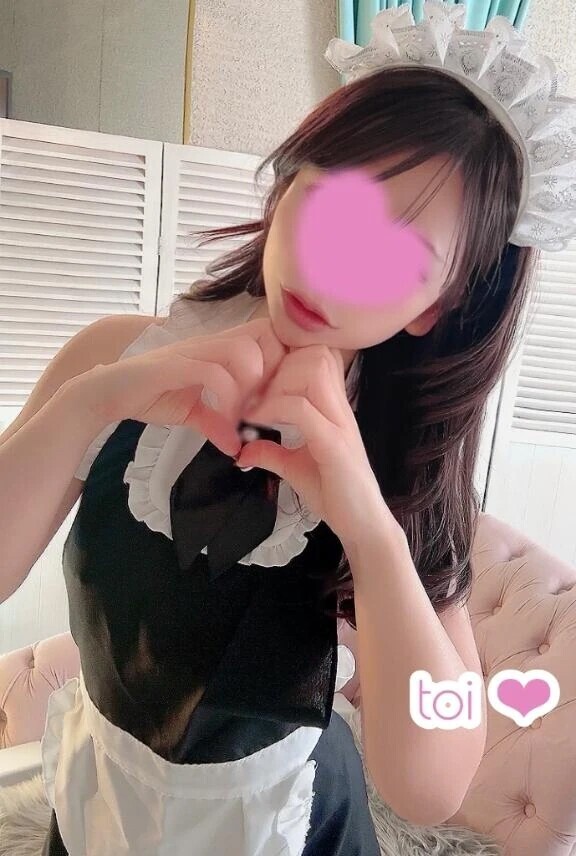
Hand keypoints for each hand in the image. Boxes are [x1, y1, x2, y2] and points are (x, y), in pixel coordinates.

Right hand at [74, 317, 287, 456]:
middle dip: (273, 374)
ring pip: (243, 352)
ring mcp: (192, 351)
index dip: (281, 362)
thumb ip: (217, 424)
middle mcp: (209, 343)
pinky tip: (224, 422)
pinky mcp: (175, 365)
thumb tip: (237, 448)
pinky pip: (213, 374)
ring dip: (251, 388)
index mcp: (218, 348)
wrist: (107, 392)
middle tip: (264, 409)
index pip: (267, 333)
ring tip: (245, 416)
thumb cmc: (150, 394)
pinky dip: (227, 400)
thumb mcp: (192, 412)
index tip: (276, 398)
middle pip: (264, 335)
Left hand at [235, 344, 391, 547]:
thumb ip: (270, 452)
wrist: (363, 525)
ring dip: (276, 383)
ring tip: (255, 406)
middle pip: (316, 352)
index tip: (256, 384)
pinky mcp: (335, 445)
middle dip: (278, 364)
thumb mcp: (294, 468)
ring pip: (312, 370)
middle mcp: (340, 407)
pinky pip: (302, 408)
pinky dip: (273, 410)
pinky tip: (256, 424)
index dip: (284, 358)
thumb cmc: (335, 494)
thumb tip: (241, 449)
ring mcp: (340, 423)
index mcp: (333, 406)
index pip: (317, 354)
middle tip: (252, 391)